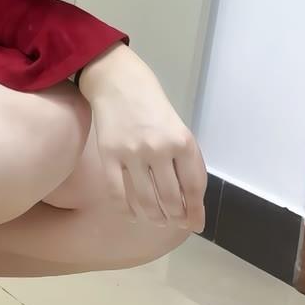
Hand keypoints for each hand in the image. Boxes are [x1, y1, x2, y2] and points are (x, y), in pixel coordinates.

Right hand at [78, 45, 206, 230]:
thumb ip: (185, 160)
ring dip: (154, 217)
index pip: (194, 187)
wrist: (116, 80)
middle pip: (171, 199)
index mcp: (182, 141)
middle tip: (174, 220)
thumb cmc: (151, 103)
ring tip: (157, 219)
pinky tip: (132, 214)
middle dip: (176, 217)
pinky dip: (126, 210)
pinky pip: (118, 194)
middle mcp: (159, 148)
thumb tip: (191, 201)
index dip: (196, 211)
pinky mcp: (108, 155)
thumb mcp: (178, 127)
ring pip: (146, 201)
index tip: (195, 224)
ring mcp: (132, 153)